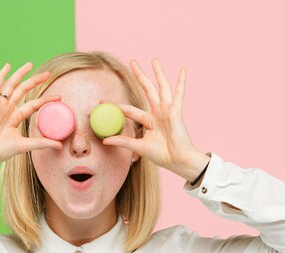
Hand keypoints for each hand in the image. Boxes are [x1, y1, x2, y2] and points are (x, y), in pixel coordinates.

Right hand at [0, 62, 62, 165]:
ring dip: (20, 74)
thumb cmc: (1, 151)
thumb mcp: (25, 145)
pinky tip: (8, 66)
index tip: (58, 97)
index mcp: (14, 118)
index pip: (32, 105)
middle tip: (47, 74)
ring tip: (31, 64)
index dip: (45, 100)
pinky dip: (1, 75)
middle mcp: (7, 109)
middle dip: (35, 81)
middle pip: (23, 91)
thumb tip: (60, 145)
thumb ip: (42, 143)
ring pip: (11, 85)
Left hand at [100, 58, 203, 176]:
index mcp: (149, 121)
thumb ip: (123, 141)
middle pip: (147, 90)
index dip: (116, 106)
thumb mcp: (139, 147)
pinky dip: (181, 82)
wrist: (177, 160)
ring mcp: (167, 111)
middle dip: (140, 76)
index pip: (129, 110)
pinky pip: (178, 94)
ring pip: (161, 87)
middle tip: (132, 62)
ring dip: (158, 73)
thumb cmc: (162, 155)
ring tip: (154, 60)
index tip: (102, 101)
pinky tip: (182, 70)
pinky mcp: (175, 111)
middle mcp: (158, 113)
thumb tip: (104, 141)